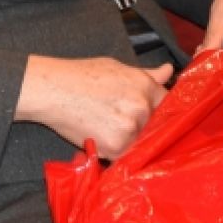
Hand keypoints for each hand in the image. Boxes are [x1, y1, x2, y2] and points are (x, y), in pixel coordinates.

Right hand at [16, 55, 170, 158]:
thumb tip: (169, 70)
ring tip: (106, 126)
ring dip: (129, 139)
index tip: (151, 113)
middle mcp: (142, 108)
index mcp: (145, 86)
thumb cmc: (81, 75)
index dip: (158, 109)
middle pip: (154, 125)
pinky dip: (116, 150)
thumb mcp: (117, 68)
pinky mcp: (116, 148)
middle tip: (118, 118)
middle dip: (142, 124)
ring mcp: (130, 130)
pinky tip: (101, 136)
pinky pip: (125, 155)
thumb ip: (146, 74)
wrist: (54, 90)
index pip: (167, 104)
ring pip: (140, 141)